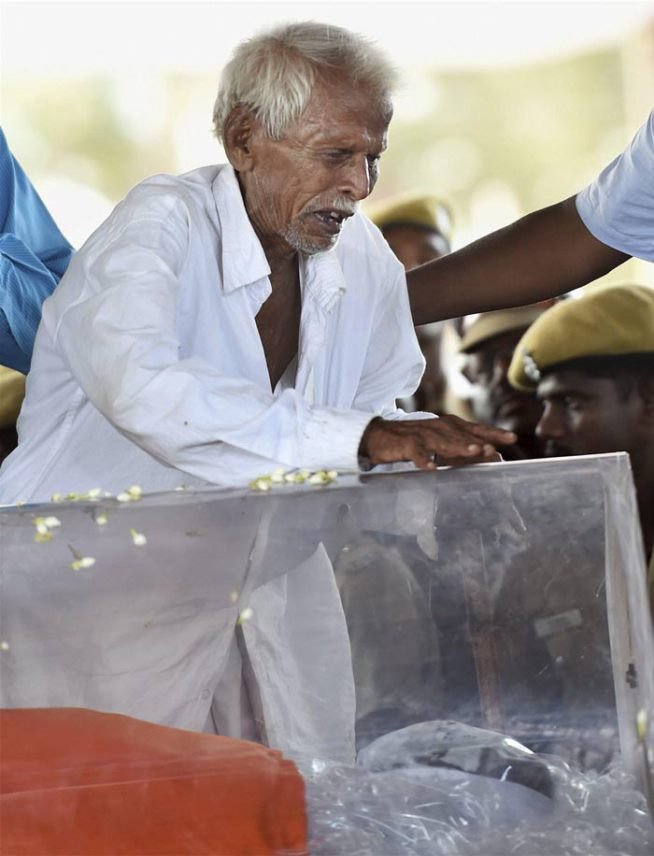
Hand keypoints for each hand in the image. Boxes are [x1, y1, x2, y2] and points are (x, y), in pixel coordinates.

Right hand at [358, 416, 515, 470]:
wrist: (377, 436)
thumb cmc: (411, 441)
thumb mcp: (438, 442)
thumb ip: (458, 447)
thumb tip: (485, 456)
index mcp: (447, 426)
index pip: (474, 428)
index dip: (492, 432)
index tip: (512, 438)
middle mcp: (437, 427)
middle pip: (461, 434)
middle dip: (479, 441)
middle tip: (495, 449)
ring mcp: (421, 434)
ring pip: (443, 441)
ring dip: (458, 446)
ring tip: (474, 452)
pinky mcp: (405, 444)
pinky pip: (415, 452)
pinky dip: (422, 459)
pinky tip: (429, 468)